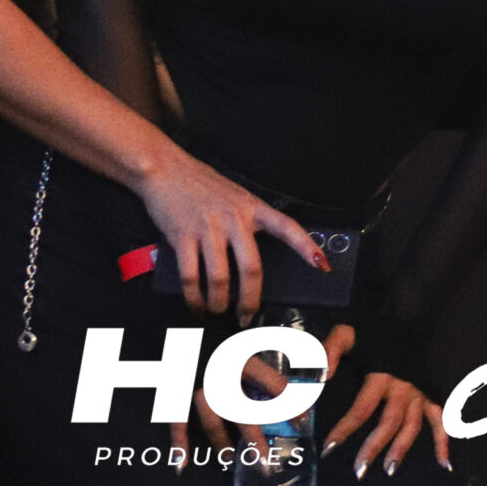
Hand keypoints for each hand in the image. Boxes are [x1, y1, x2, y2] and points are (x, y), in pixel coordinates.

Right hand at [133, 151, 327, 315]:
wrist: (164, 168)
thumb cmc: (200, 185)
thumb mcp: (234, 197)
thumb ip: (246, 222)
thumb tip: (251, 264)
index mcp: (252, 207)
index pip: (286, 226)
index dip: (305, 247)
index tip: (322, 266)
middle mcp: (233, 217)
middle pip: (251, 268)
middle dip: (251, 300)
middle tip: (247, 317)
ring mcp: (208, 227)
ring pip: (220, 278)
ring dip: (219, 303)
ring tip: (217, 311)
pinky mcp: (182, 236)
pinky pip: (191, 277)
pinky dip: (194, 298)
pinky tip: (196, 306)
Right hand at [172, 322, 356, 457]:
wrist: (179, 320)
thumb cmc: (216, 326)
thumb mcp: (245, 332)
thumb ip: (271, 344)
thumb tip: (306, 354)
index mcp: (242, 356)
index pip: (272, 383)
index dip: (290, 404)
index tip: (303, 423)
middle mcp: (220, 371)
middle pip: (238, 407)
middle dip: (252, 435)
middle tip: (266, 460)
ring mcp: (194, 382)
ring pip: (210, 417)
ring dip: (220, 441)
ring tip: (231, 461)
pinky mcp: (175, 389)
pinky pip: (175, 419)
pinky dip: (177, 443)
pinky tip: (182, 465)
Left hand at [321, 335, 449, 480]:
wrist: (406, 318)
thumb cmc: (373, 333)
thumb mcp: (348, 333)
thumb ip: (331, 350)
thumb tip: (320, 378)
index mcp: (381, 375)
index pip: (362, 408)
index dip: (345, 428)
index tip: (329, 448)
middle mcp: (403, 388)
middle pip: (388, 423)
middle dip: (373, 448)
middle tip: (359, 471)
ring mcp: (419, 393)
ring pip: (412, 426)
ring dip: (401, 449)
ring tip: (389, 471)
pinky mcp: (431, 394)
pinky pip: (441, 420)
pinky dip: (444, 441)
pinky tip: (444, 464)